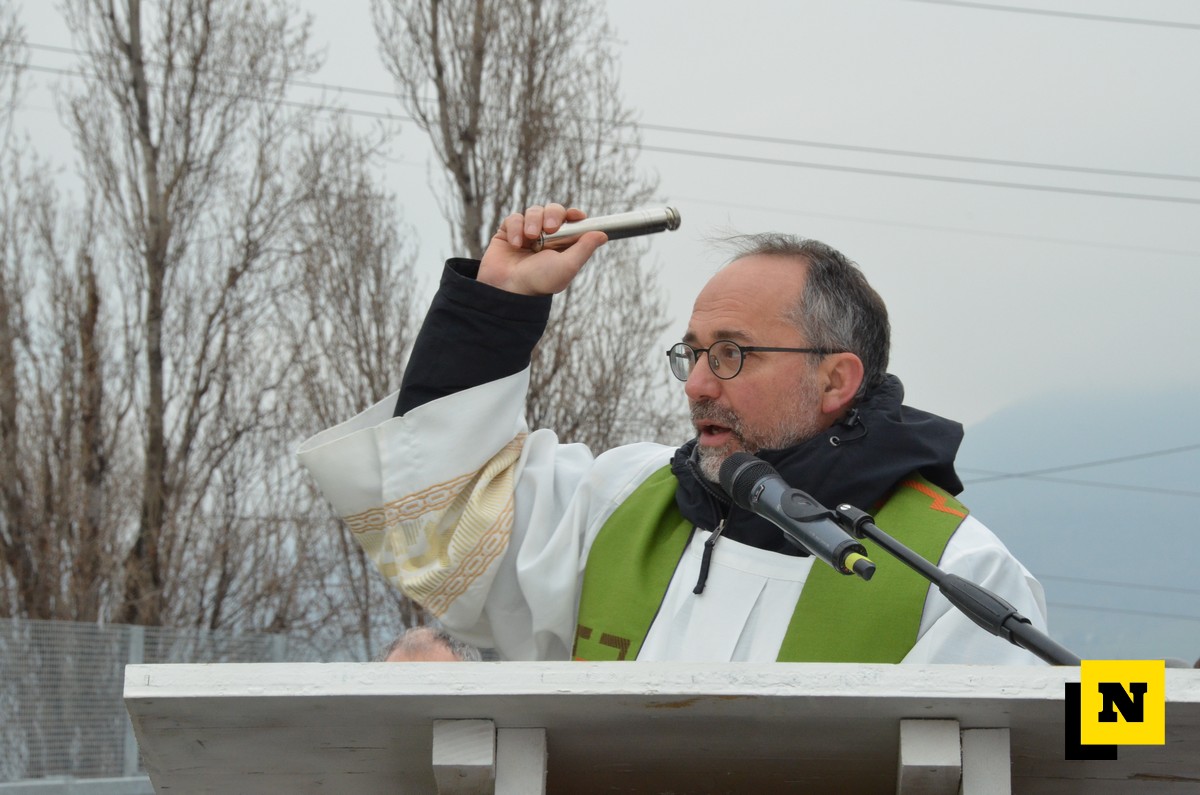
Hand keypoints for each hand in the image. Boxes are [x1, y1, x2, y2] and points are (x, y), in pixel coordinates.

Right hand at [478, 203, 607, 295]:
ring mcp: (526, 234)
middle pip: (553, 210)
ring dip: (533, 220)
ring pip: (533, 211)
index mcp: (562, 244)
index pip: (570, 220)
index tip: (576, 215)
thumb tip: (603, 234)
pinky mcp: (508, 233)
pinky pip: (514, 219)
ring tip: (530, 237)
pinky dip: (515, 228)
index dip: (574, 214)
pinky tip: (515, 243)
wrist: (510, 291)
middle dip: (553, 214)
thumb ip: (584, 248)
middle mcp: (545, 237)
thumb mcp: (567, 266)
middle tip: (549, 228)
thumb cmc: (540, 281)